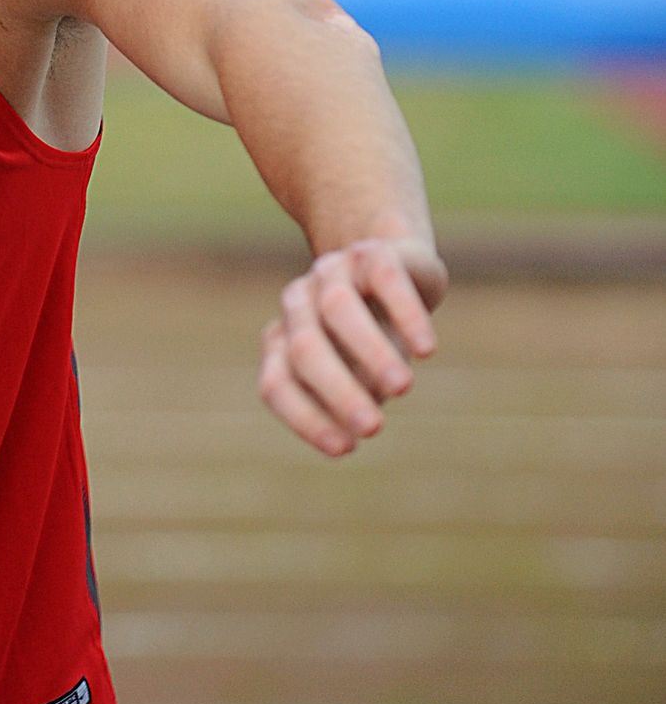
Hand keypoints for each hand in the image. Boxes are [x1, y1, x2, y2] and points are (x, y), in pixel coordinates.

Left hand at [258, 237, 447, 456]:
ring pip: (337, 308)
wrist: (394, 263)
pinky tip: (427, 350)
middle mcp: (298, 303)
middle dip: (337, 391)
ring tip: (402, 389)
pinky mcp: (372, 254)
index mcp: (283, 339)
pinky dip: (405, 314)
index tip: (345, 449)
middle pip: (306, 348)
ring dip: (369, 352)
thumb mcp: (360, 370)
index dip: (305, 418)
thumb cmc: (372, 333)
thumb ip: (355, 390)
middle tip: (372, 428)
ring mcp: (331, 272)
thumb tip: (355, 421)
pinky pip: (385, 280)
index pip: (277, 383)